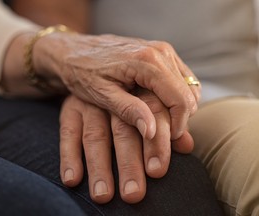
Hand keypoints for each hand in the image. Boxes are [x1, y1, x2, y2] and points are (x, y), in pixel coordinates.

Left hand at [34, 33, 200, 139]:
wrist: (73, 51)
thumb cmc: (83, 72)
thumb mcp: (102, 95)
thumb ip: (129, 111)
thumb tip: (152, 131)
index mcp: (147, 61)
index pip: (181, 100)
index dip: (178, 125)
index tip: (166, 141)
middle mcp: (161, 52)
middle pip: (188, 94)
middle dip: (180, 119)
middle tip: (160, 135)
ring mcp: (162, 51)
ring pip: (188, 87)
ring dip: (178, 108)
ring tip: (157, 121)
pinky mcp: (160, 54)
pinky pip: (181, 79)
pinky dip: (175, 96)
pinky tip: (158, 106)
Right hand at [59, 91, 193, 203]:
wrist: (95, 71)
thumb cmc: (131, 91)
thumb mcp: (150, 99)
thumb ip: (167, 122)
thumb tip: (187, 146)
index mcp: (140, 89)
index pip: (152, 116)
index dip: (157, 144)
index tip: (157, 172)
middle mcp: (114, 95)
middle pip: (123, 131)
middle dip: (129, 163)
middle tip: (133, 194)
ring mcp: (90, 102)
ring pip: (95, 136)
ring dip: (99, 167)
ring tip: (103, 195)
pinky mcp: (70, 107)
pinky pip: (68, 133)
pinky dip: (69, 156)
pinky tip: (72, 179)